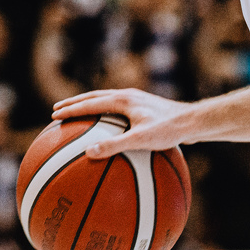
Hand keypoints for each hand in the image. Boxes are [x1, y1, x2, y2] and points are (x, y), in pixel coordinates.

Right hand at [51, 89, 193, 158]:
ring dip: (89, 107)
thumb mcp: (142, 140)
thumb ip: (114, 145)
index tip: (54, 116)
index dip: (71, 110)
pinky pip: (118, 111)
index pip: (90, 103)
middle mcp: (128, 96)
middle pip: (94, 97)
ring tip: (78, 116)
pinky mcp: (145, 109)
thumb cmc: (170, 130)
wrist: (195, 122)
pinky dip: (105, 116)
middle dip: (75, 104)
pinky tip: (108, 132)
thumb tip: (88, 152)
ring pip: (106, 101)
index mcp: (123, 100)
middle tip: (57, 111)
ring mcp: (137, 101)